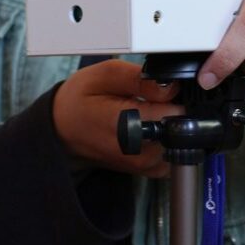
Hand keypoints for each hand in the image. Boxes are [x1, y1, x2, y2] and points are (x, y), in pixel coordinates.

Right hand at [53, 59, 183, 177]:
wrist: (62, 130)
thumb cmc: (79, 101)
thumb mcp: (104, 75)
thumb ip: (140, 79)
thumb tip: (172, 86)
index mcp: (127, 126)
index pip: (176, 112)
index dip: (176, 94)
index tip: (162, 87)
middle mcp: (139, 151)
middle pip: (182, 127)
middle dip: (174, 108)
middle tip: (150, 98)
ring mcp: (145, 164)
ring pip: (181, 139)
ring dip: (171, 123)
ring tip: (147, 112)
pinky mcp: (149, 169)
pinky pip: (174, 151)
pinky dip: (168, 138)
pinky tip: (150, 126)